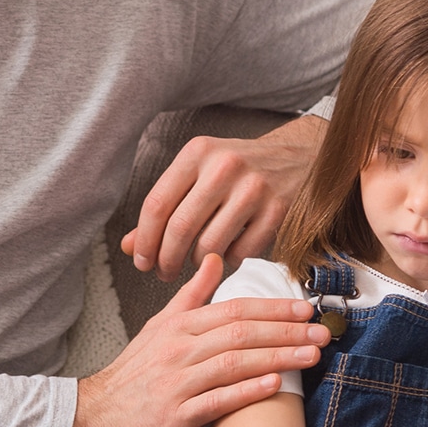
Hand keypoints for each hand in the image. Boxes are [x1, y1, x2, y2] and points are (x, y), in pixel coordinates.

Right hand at [65, 254, 329, 426]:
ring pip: (235, 363)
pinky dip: (247, 391)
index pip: (232, 309)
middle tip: (322, 331)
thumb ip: (190, 296)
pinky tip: (274, 385)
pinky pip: (218, 400)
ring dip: (277, 357)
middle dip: (286, 330)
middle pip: (240, 332)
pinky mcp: (177, 415)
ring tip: (311, 356)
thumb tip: (213, 259)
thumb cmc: (131, 377)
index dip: (272, 308)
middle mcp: (178, 349)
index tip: (305, 308)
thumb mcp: (157, 329)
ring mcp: (177, 382)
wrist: (92, 419)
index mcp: (177, 326)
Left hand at [121, 116, 324, 281]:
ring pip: (210, 245)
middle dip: (165, 260)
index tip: (141, 261)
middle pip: (180, 229)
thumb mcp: (197, 174)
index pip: (156, 204)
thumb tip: (130, 246)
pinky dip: (227, 263)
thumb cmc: (237, 169)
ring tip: (191, 266)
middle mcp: (224, 166)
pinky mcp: (278, 210)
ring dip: (195, 266)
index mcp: (197, 152)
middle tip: (163, 274)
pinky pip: (241, 253)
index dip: (144, 240)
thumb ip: (164, 207)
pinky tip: (224, 257)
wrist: (298, 156)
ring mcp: (254, 188)